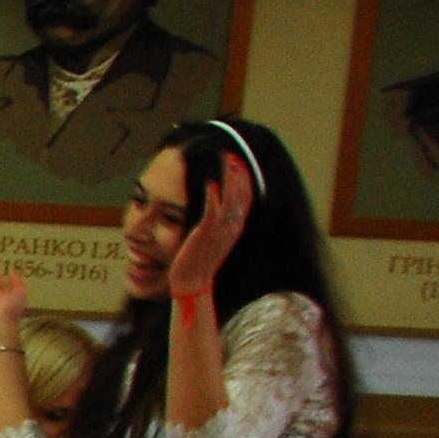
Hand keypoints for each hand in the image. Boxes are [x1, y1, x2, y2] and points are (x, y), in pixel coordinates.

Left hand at [170, 151, 250, 299]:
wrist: (192, 283)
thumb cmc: (199, 260)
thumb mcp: (214, 238)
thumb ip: (219, 222)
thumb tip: (219, 207)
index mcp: (236, 227)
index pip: (246, 197)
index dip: (245, 179)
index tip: (240, 162)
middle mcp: (232, 226)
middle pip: (242, 194)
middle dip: (239, 173)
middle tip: (233, 154)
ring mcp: (220, 230)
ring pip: (231, 199)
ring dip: (230, 178)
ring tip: (227, 160)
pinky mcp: (205, 234)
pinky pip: (212, 212)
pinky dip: (213, 196)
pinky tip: (210, 182)